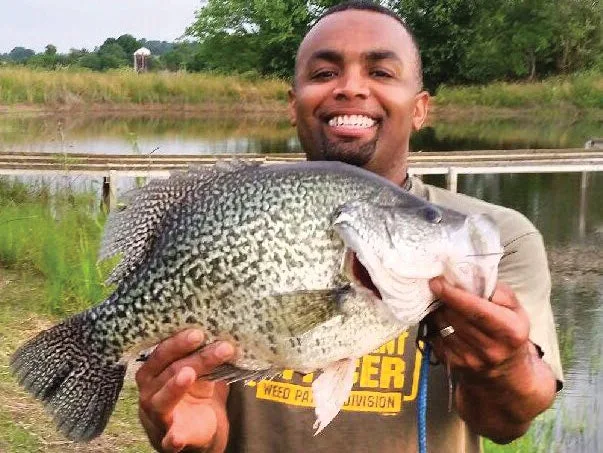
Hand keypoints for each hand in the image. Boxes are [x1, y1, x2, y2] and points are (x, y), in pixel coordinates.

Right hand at [135, 329, 234, 452]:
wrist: (199, 428)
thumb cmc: (194, 392)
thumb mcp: (199, 370)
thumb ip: (203, 353)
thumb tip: (223, 330)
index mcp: (153, 371)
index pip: (162, 353)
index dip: (178, 342)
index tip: (199, 332)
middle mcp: (149, 392)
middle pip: (170, 371)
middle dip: (192, 357)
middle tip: (206, 343)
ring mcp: (157, 416)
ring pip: (164, 399)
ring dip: (176, 387)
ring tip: (189, 373)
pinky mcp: (169, 440)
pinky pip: (169, 439)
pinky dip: (173, 438)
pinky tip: (177, 437)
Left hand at [426, 277, 555, 441]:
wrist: (506, 374)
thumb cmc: (510, 333)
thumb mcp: (516, 310)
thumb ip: (499, 292)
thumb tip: (474, 278)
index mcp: (510, 331)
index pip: (476, 311)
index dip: (454, 295)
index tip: (437, 282)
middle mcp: (490, 348)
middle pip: (455, 317)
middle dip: (442, 300)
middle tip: (436, 286)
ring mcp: (470, 359)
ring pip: (442, 326)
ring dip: (436, 311)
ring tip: (439, 302)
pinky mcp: (454, 364)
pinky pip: (435, 337)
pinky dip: (434, 325)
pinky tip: (440, 319)